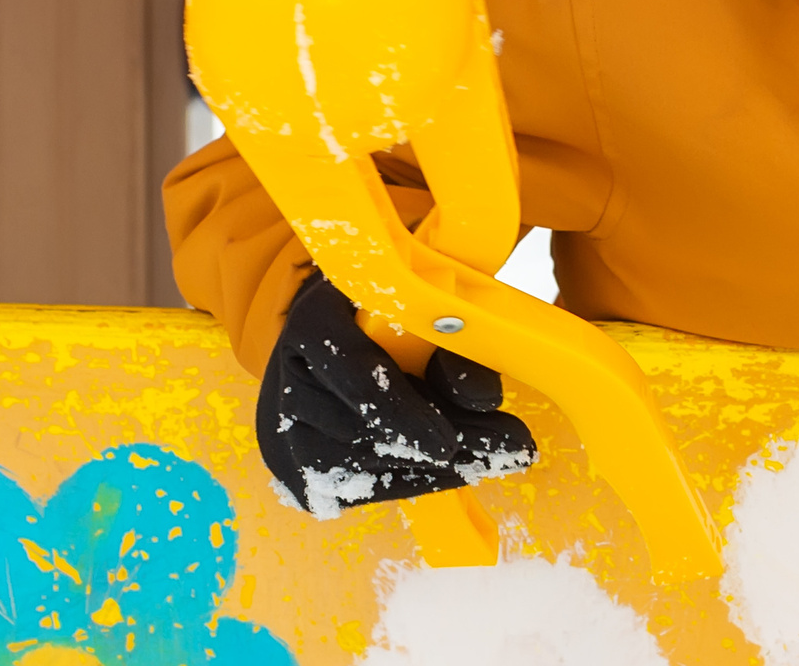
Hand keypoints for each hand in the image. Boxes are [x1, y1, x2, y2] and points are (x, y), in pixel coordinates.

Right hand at [256, 271, 536, 516]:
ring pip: (359, 467)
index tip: (446, 445)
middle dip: (442, 449)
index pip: (353, 375)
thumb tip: (482, 400)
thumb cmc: (389, 316)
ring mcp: (285, 426)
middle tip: (513, 450)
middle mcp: (290, 376)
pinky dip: (410, 480)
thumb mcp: (425, 311)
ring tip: (496, 459)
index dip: (400, 414)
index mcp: (314, 321)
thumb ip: (455, 346)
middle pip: (362, 431)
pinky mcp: (295, 466)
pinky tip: (456, 471)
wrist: (333, 334)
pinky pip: (353, 487)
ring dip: (433, 471)